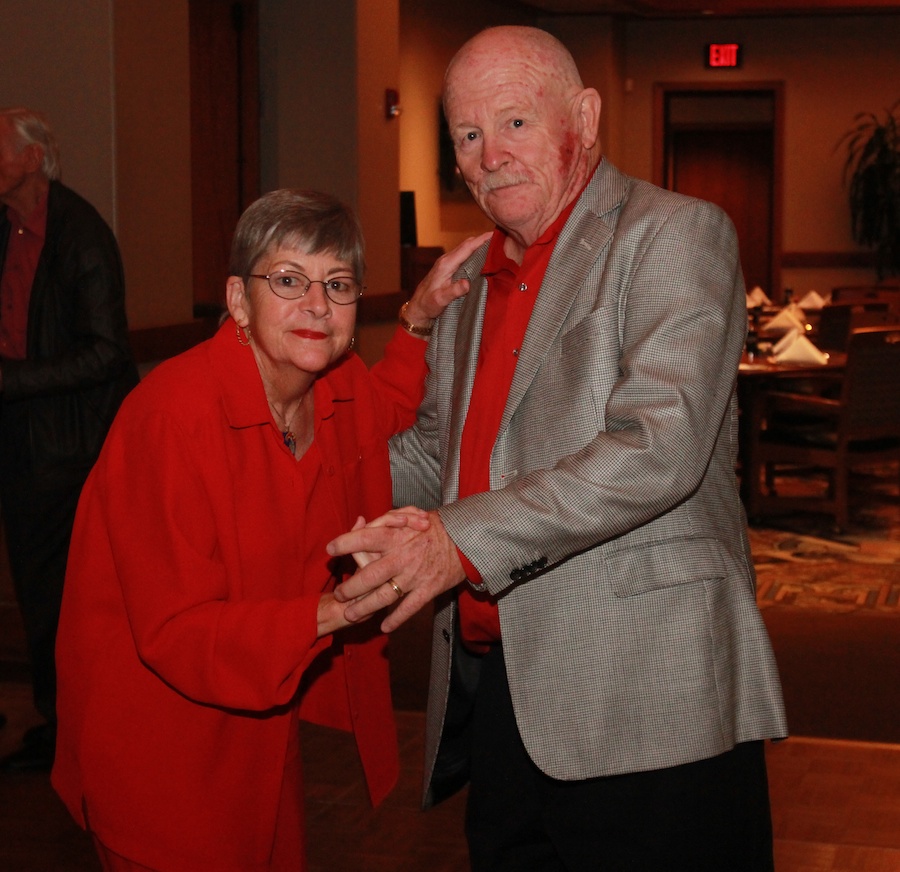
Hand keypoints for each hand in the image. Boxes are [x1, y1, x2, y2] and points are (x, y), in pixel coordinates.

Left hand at [327, 510, 465, 631]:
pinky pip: (409, 608)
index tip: (331, 549)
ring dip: (365, 607)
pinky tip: (384, 627)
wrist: (466, 539)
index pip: (366, 538)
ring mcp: (415, 575)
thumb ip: (385, 521)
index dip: (346, 543)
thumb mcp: (410, 515)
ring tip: (351, 613)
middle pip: (369, 575)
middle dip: (350, 588)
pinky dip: (396, 619)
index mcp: (397, 535)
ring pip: (384, 596)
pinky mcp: (428, 589)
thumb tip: (360, 524)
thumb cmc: (434, 526)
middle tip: (340, 594)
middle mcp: (403, 556)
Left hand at [402, 232, 491, 325]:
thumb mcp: (440, 300)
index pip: (467, 247)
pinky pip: (464, 256)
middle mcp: (447, 260)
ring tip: (496, 246)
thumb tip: (467, 283)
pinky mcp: (449, 267)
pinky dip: (475, 253)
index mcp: (446, 264)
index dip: (481, 240)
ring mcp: (447, 263)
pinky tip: (483, 257)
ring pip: (466, 249)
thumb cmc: (428, 304)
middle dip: (483, 240)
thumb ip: (453, 291)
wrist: (418, 308)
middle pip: (468, 244)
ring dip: (480, 245)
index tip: (495, 235)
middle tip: (501, 239)